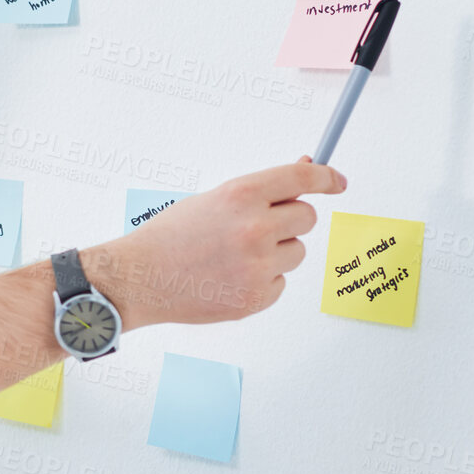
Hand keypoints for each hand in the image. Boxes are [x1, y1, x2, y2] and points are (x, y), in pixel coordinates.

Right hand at [82, 155, 345, 326]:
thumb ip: (258, 192)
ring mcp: (258, 266)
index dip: (325, 176)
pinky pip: (280, 283)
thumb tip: (303, 175)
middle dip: (288, 222)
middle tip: (256, 229)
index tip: (336, 181)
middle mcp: (254, 228)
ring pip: (296, 253)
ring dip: (275, 253)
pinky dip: (262, 281)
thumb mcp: (211, 201)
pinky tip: (228, 278)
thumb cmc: (168, 238)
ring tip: (233, 257)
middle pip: (306, 218)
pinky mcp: (256, 298)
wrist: (137, 278)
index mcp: (241, 195)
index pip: (302, 178)